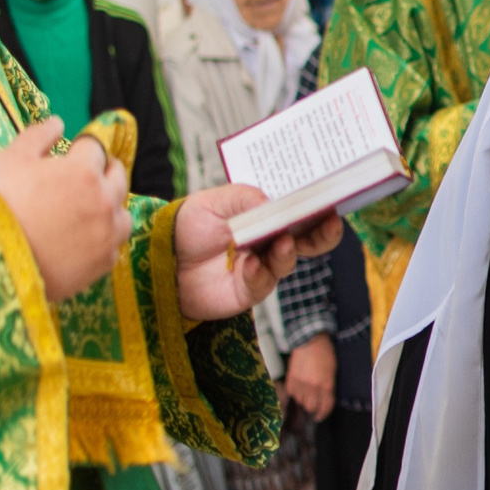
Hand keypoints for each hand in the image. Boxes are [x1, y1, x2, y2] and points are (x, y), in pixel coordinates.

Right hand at [0, 119, 129, 302]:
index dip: (83, 149)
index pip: (96, 148)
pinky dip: (104, 239)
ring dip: (110, 206)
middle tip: (87, 177)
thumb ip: (38, 135)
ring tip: (90, 210)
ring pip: (122, 212)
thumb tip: (58, 122)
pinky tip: (85, 240)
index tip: (73, 155)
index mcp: (84, 171)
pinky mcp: (105, 261)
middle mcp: (104, 200)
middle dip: (104, 171)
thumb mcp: (11, 160)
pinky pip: (114, 244)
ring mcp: (108, 232)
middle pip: (118, 177)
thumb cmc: (2, 207)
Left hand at [172, 187, 344, 323]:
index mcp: (264, 216)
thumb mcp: (213, 202)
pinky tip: (250, 264)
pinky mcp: (248, 290)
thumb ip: (244, 198)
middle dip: (323, 233)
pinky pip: (262, 283)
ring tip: (282, 244)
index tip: (331, 202)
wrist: (157, 260)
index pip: (299, 211)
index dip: (318, 208)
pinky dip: (260, 273)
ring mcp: (261, 267)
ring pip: (288, 261)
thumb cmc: (186, 226)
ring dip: (288, 252)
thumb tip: (275, 203)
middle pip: (307, 239)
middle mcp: (268, 242)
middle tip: (330, 224)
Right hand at [283, 334, 336, 419]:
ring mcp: (300, 383)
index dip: (323, 414)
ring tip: (306, 391)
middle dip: (312, 407)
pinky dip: (295, 392)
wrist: (309, 340)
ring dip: (303, 398)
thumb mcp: (332, 370)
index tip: (320, 416)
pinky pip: (291, 393)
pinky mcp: (290, 379)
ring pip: (300, 401)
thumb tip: (324, 398)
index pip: (325, 406)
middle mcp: (313, 387)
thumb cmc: (325, 353)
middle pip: (310, 407)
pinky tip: (298, 386)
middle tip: (313, 403)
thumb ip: (329, 386)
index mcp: (326, 384)